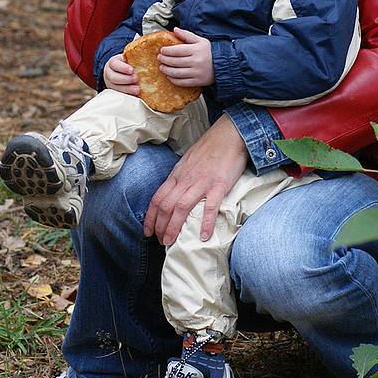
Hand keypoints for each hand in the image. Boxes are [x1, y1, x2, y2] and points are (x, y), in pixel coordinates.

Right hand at [103, 53, 139, 95]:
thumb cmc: (128, 64)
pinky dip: (127, 95)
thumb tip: (147, 49)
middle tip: (136, 79)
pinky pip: (119, 95)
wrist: (120, 72)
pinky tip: (135, 96)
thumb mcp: (128, 58)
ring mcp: (111, 84)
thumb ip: (134, 56)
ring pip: (115, 88)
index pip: (114, 64)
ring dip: (127, 89)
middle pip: (113, 77)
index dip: (123, 68)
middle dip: (125, 79)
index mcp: (113, 63)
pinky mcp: (115, 92)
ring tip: (137, 90)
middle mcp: (109, 73)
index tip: (132, 70)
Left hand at [143, 114, 247, 244]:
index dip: (150, 218)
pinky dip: (205, 223)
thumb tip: (176, 192)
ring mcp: (201, 182)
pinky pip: (209, 206)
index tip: (148, 232)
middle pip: (166, 206)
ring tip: (172, 243)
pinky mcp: (218, 185)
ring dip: (174, 228)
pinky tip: (203, 236)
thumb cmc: (210, 148)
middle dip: (160, 227)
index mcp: (177, 175)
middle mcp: (185, 179)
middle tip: (161, 242)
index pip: (157, 198)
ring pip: (181, 208)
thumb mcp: (188, 161)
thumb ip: (181, 177)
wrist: (229, 134)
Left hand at [158, 28, 214, 86]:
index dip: (167, 51)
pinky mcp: (197, 81)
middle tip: (159, 58)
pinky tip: (169, 76)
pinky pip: (182, 82)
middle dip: (165, 60)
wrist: (223, 64)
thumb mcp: (200, 40)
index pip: (177, 50)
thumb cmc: (210, 52)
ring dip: (166, 70)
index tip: (162, 50)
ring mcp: (197, 73)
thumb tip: (175, 29)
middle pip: (175, 62)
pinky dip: (173, 79)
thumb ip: (187, 35)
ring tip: (162, 67)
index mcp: (196, 50)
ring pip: (177, 73)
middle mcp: (196, 61)